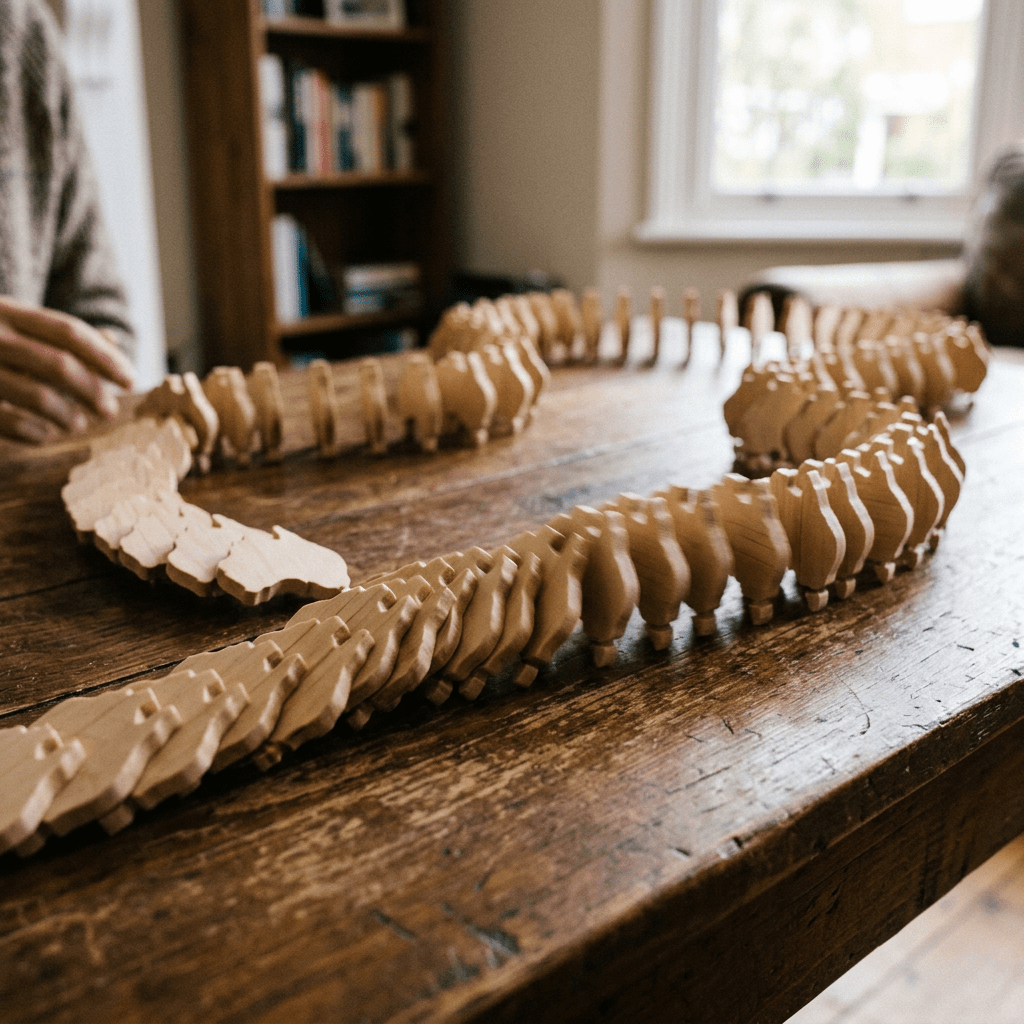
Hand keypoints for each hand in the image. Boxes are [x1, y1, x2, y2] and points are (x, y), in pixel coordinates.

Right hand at [0, 297, 134, 444]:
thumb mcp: (9, 323)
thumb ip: (54, 333)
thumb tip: (112, 342)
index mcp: (5, 310)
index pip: (68, 331)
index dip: (105, 356)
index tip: (129, 379)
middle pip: (57, 365)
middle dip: (92, 391)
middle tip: (109, 411)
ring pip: (36, 395)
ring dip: (67, 415)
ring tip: (79, 425)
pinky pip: (8, 420)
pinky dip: (35, 432)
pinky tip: (47, 435)